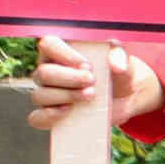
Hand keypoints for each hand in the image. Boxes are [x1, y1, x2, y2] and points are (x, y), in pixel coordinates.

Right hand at [27, 34, 164, 134]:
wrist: (127, 96)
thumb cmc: (117, 72)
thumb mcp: (122, 60)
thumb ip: (119, 56)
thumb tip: (116, 65)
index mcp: (60, 52)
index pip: (48, 44)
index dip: (64, 54)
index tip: (86, 65)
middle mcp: (49, 72)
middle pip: (43, 73)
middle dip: (69, 79)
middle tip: (92, 81)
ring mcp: (47, 94)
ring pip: (40, 95)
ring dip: (66, 96)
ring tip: (91, 95)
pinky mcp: (51, 114)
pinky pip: (37, 118)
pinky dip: (49, 116)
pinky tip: (68, 111)